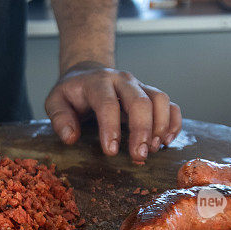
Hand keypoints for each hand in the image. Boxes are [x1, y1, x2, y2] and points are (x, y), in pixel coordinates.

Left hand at [44, 62, 181, 161]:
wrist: (87, 73)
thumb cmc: (72, 93)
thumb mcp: (56, 101)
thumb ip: (60, 119)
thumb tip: (71, 138)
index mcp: (98, 82)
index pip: (107, 103)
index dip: (110, 128)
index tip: (111, 152)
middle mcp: (122, 81)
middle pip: (140, 101)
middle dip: (142, 130)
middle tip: (139, 156)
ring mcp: (140, 86)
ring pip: (160, 100)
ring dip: (160, 126)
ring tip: (153, 149)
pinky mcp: (150, 94)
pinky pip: (170, 105)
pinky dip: (174, 123)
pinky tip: (166, 141)